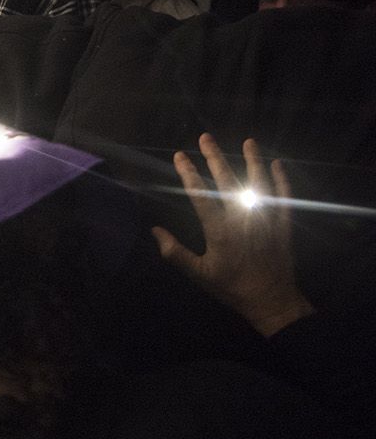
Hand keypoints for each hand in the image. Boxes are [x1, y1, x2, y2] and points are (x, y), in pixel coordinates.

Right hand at [156, 134, 311, 336]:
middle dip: (215, 158)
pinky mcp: (283, 225)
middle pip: (228, 182)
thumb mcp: (199, 274)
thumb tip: (155, 231)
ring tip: (249, 141)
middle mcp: (243, 219)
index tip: (180, 156)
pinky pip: (284, 198)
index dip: (188, 174)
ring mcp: (266, 220)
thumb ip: (175, 253)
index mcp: (220, 230)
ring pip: (260, 184)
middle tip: (206, 137)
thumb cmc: (232, 287)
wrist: (272, 301)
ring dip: (253, 161)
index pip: (200, 195)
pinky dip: (282, 180)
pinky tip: (277, 164)